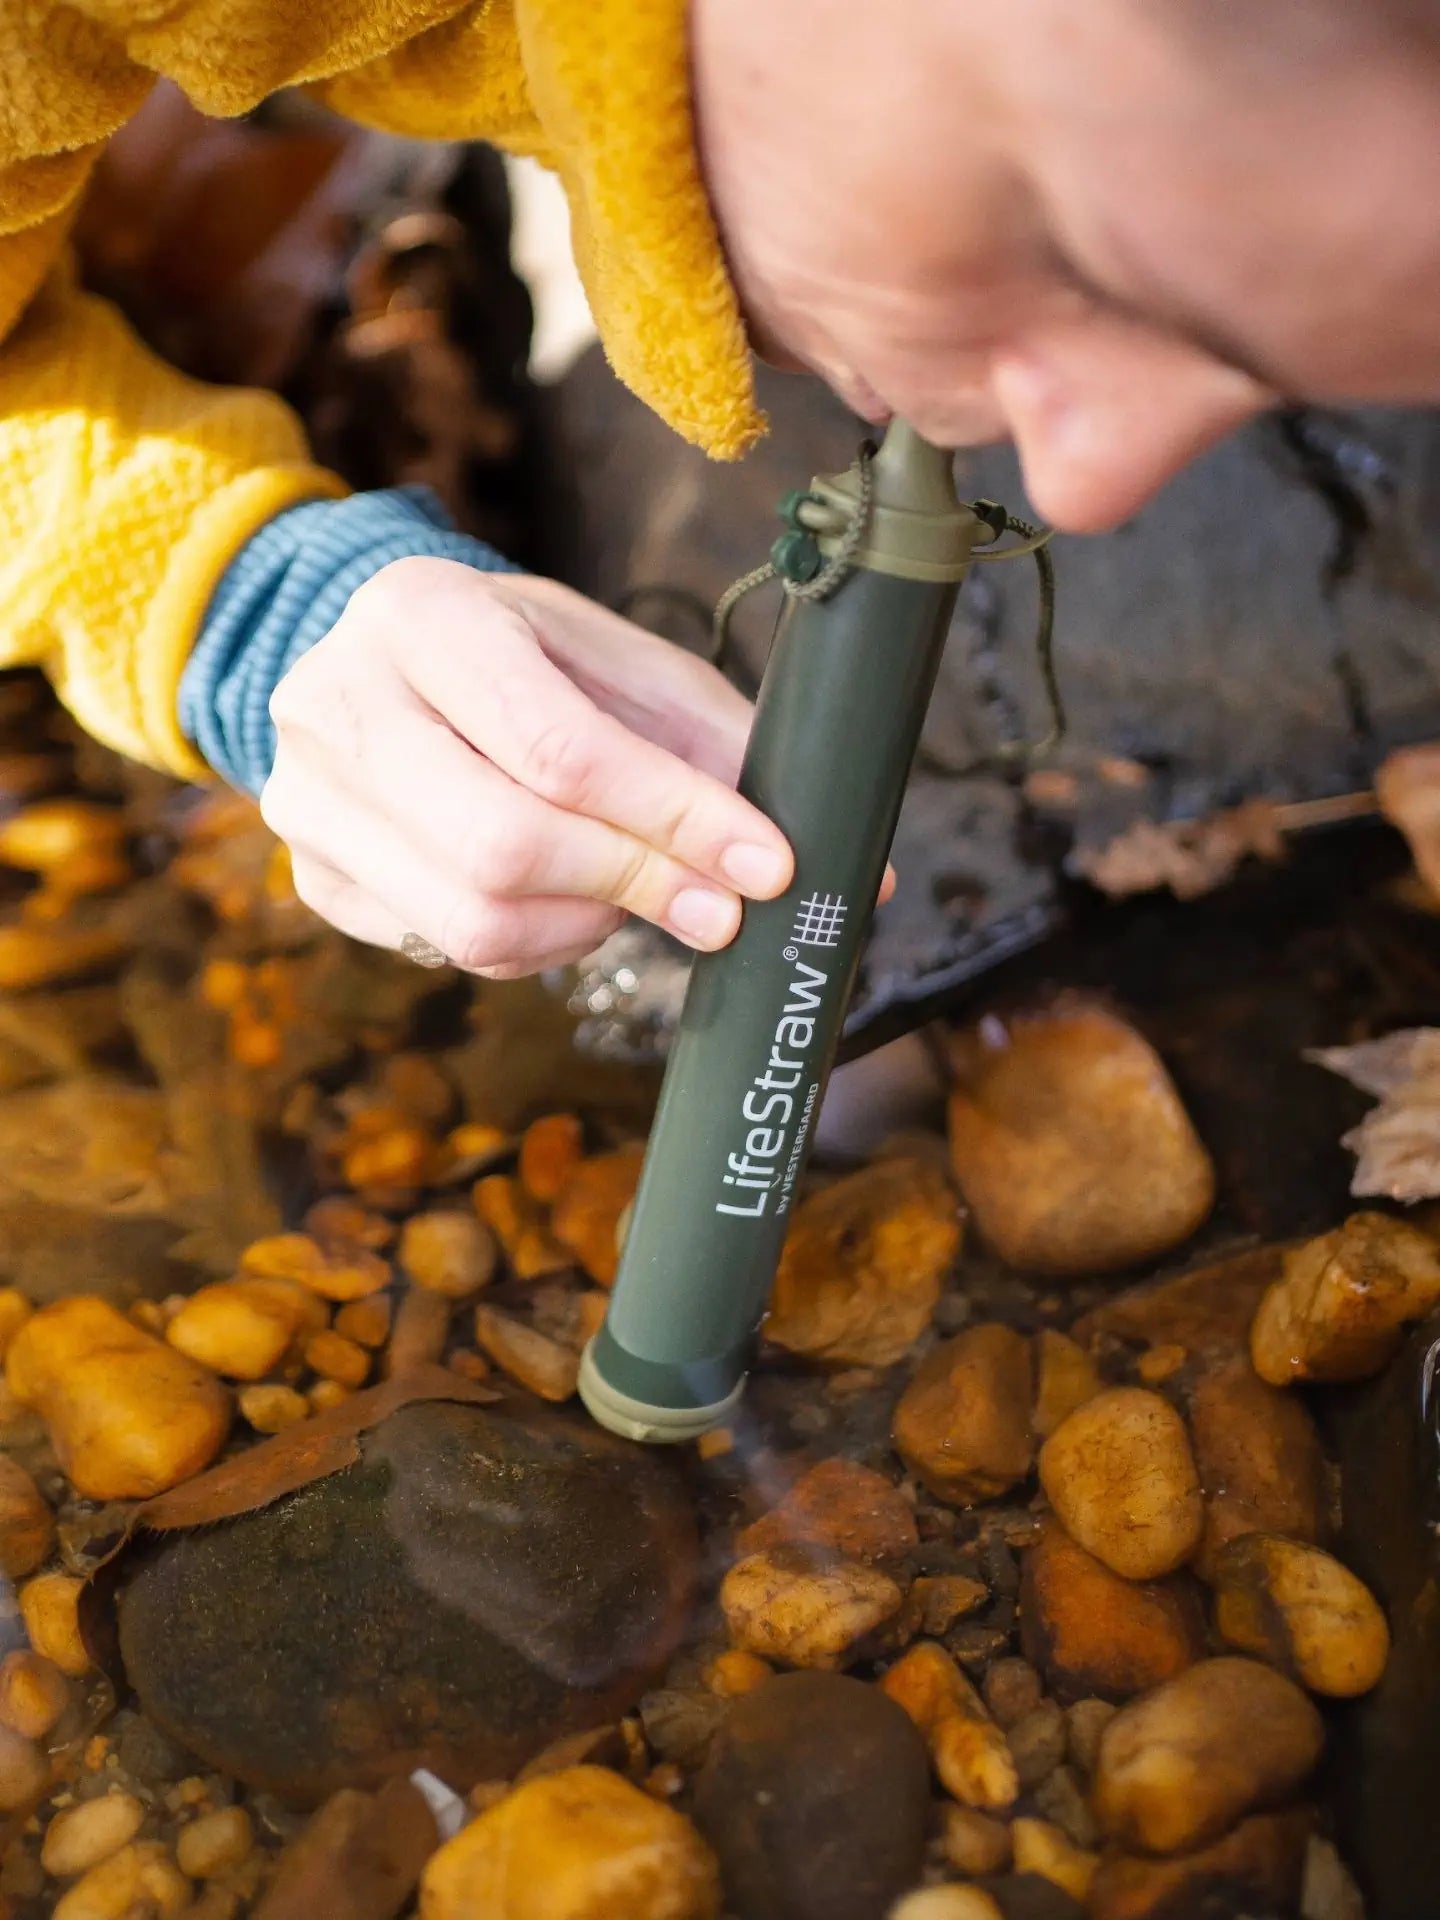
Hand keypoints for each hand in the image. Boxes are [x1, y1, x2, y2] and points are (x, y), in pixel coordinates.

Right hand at [261, 560, 796, 976]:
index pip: (559, 746)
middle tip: (724, 911)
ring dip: (589, 925)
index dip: (675, 819)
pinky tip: (569, 899)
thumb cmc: (526, 662)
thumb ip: (723, 750)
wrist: (384, 666)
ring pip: (471, 921)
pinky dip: (535, 944)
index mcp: (422, 614)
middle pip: (503, 845)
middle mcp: (336, 702)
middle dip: (638, 884)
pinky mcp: (313, 878)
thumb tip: (864, 877)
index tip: (770, 866)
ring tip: (640, 892)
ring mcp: (308, 798)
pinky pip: (445, 950)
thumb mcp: (620, 666)